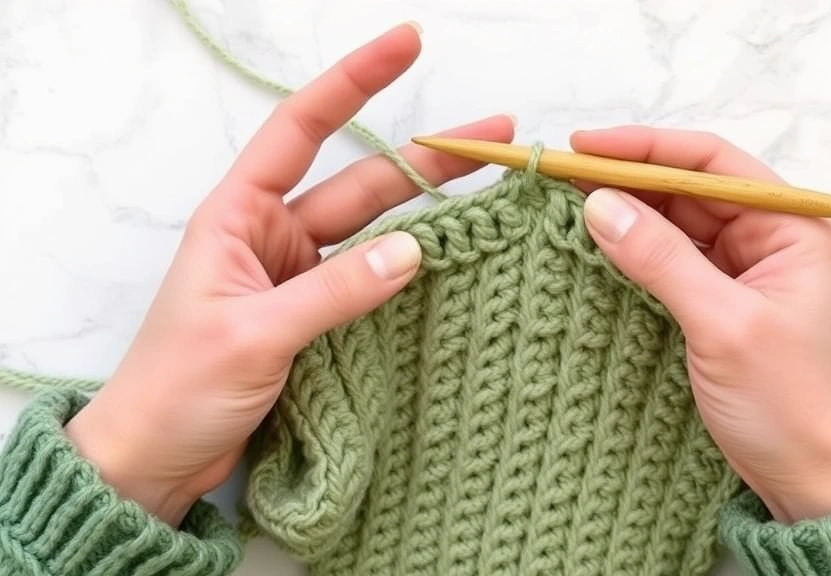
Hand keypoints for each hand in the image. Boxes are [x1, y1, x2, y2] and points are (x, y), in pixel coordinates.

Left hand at [63, 23, 515, 526]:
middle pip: (362, 183)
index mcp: (239, 217)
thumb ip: (333, 291)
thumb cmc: (176, 388)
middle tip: (495, 138)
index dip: (356, 81)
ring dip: (431, 215)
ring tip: (494, 194)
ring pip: (377, 233)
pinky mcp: (319, 320)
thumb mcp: (254, 333)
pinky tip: (457, 261)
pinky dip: (413, 274)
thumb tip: (412, 252)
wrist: (154, 461)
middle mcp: (274, 237)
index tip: (407, 44)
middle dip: (428, 157)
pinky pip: (375, 284)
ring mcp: (300, 279)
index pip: (302, 128)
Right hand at [573, 126, 830, 522]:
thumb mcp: (724, 324)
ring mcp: (744, 273)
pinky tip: (597, 249)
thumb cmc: (793, 404)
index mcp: (792, 226)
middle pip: (689, 190)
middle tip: (560, 178)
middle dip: (627, 180)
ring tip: (566, 207)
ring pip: (676, 226)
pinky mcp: (721, 305)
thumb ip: (661, 259)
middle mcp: (769, 239)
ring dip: (627, 216)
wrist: (818, 482)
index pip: (712, 163)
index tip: (583, 148)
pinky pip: (672, 263)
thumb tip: (597, 204)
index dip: (645, 149)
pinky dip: (635, 254)